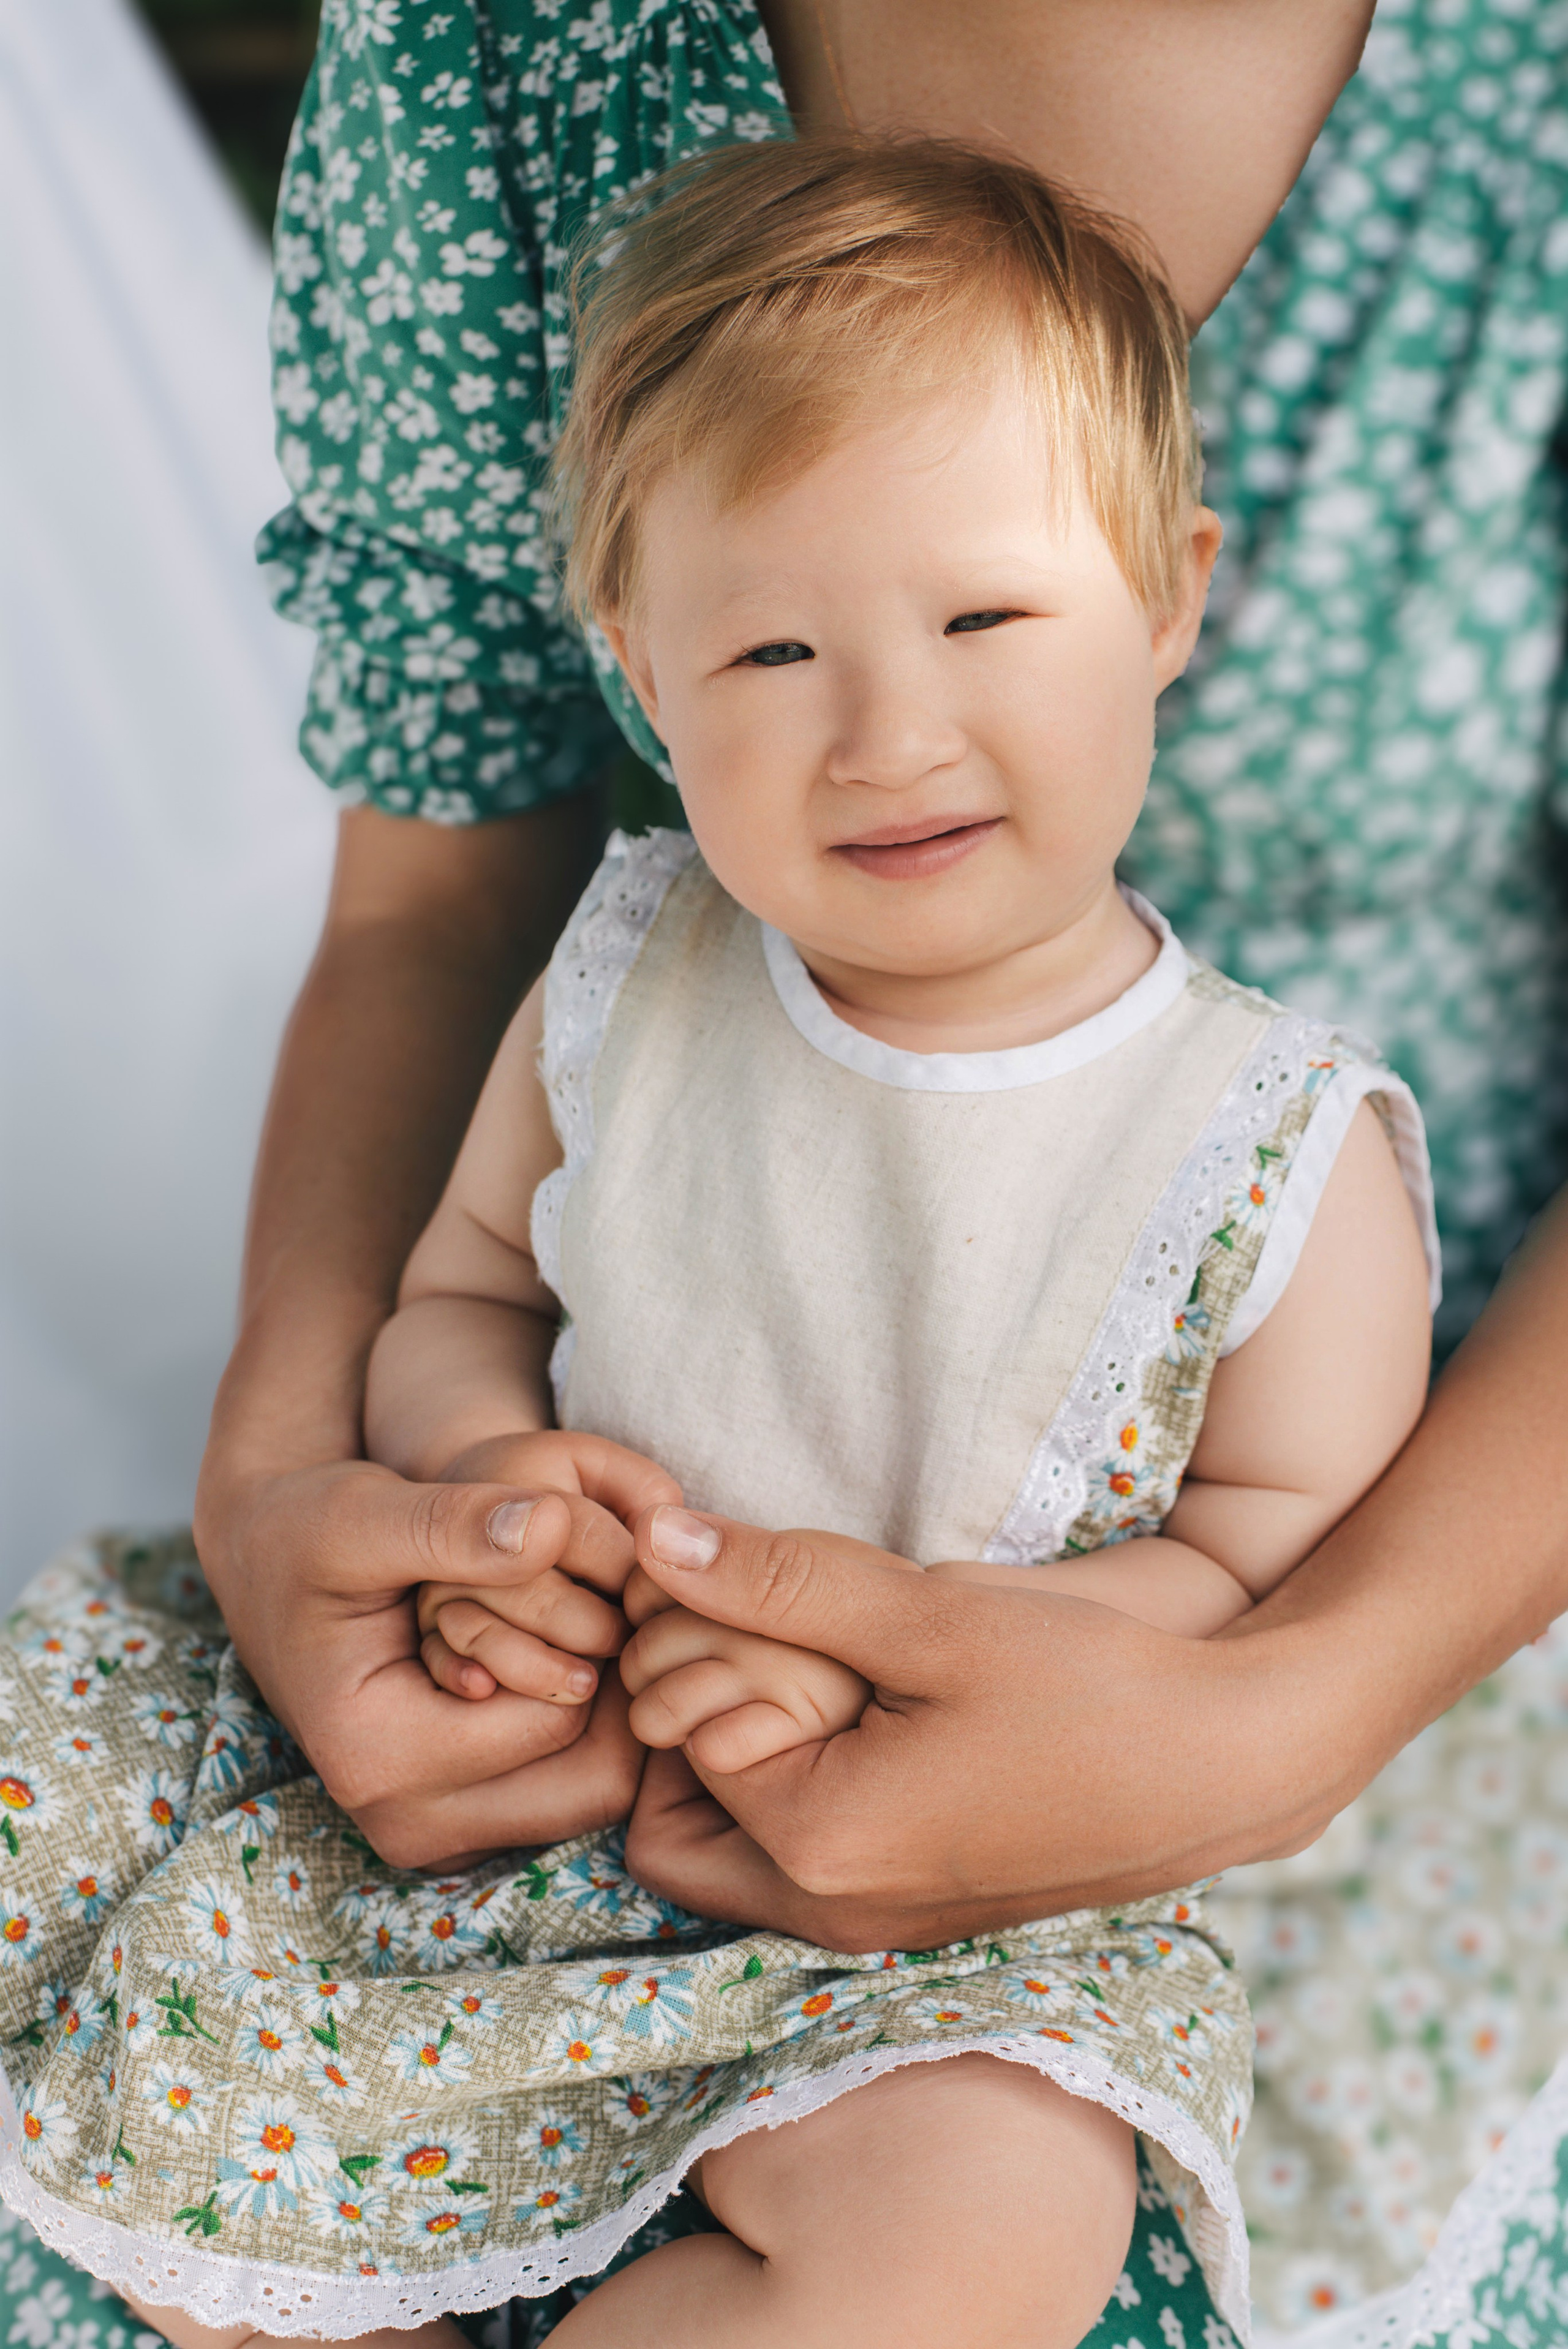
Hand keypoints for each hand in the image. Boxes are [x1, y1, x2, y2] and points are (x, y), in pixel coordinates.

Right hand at [190, 1441, 672, 1870]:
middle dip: (620, 1686)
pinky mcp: (460, 1823)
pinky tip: (576, 1650)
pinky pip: (567, 1790)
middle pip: (591, 1780)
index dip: (595, 1635)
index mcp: (377, 1758)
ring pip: (592, 1791)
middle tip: (619, 1598)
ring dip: (615, 1708)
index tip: (597, 1569)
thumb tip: (554, 1526)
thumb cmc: (307, 1531)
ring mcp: (436, 1834)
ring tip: (600, 1617)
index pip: (557, 1718)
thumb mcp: (364, 1512)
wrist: (269, 1566)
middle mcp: (407, 1823)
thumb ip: (454, 1522)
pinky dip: (589, 1727)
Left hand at [618, 1503, 1359, 1953]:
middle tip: (769, 1638)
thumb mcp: (929, 1616)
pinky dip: (802, 1787)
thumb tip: (654, 1539)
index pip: (669, 1736)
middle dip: (694, 1719)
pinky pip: (801, 1860)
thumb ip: (780, 1579)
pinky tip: (871, 1712)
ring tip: (822, 1669)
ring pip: (733, 1841)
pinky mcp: (916, 1913)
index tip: (757, 1595)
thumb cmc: (1091, 1685)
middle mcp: (828, 1911)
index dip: (694, 1650)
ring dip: (749, 1752)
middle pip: (672, 1818)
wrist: (1232, 1762)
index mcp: (816, 1844)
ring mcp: (874, 1925)